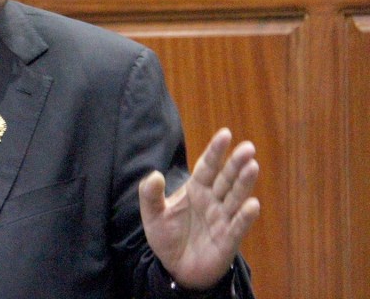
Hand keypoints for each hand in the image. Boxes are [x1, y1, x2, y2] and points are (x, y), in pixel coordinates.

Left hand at [138, 128, 259, 290]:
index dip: (216, 151)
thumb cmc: (167, 237)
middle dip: (236, 163)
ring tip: (252, 166)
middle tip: (247, 147)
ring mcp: (222, 219)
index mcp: (196, 189)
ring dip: (244, 183)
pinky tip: (252, 204)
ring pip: (235, 197)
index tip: (225, 133)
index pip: (207, 166)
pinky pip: (238, 226)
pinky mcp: (228, 240)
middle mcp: (212, 200)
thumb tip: (154, 175)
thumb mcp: (153, 215)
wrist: (176, 269)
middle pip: (226, 178)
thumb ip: (150, 195)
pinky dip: (244, 216)